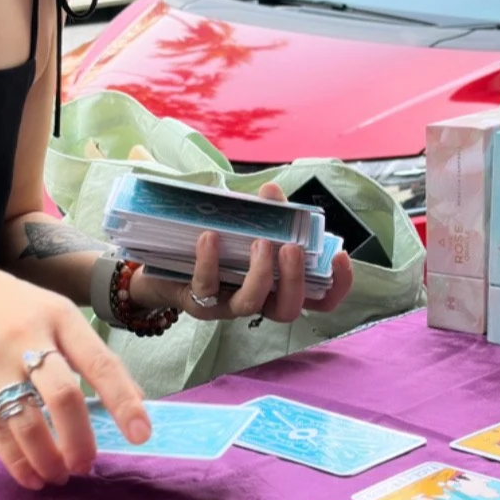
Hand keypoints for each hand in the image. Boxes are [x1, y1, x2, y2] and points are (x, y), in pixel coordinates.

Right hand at [0, 258, 148, 490]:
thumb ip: (87, 352)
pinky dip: (16, 460)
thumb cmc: (12, 308)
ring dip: (48, 457)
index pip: (100, 361)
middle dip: (80, 439)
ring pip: (27, 420)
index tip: (142, 434)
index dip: (124, 400)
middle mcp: (27, 335)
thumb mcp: (53, 313)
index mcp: (60, 316)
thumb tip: (132, 398)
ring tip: (59, 475)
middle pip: (63, 395)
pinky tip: (29, 475)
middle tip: (87, 466)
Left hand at [129, 182, 353, 323]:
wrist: (158, 263)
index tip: (341, 257)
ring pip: (251, 304)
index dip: (336, 286)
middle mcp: (256, 300)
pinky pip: (206, 286)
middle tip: (292, 248)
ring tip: (260, 241)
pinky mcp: (196, 301)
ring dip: (260, 274)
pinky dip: (210, 260)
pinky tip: (210, 236)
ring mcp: (226, 304)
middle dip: (295, 279)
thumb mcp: (241, 224)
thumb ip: (262, 210)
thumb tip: (272, 191)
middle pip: (288, 309)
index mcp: (276, 283)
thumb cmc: (212, 243)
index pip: (317, 297)